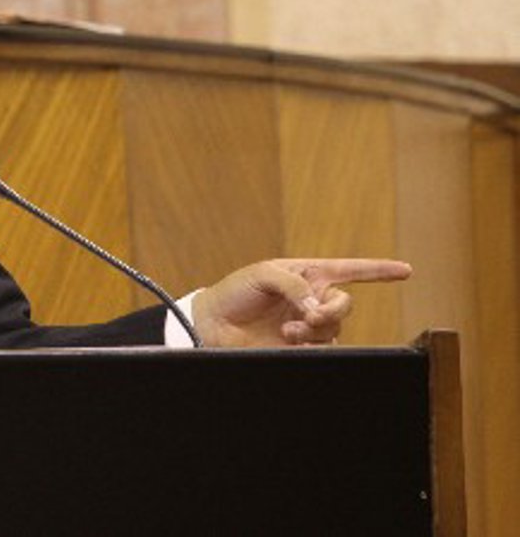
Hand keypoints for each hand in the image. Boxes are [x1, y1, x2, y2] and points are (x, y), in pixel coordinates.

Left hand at [191, 258, 411, 347]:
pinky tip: (289, 341)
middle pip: (344, 305)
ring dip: (315, 329)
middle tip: (310, 315)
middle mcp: (312, 300)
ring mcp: (307, 325)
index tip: (406, 271)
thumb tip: (318, 309)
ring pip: (333, 329)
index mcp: (307, 275)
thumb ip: (295, 285)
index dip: (379, 271)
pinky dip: (311, 345)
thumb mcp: (262, 275)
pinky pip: (323, 349)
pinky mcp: (299, 349)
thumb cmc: (235, 292)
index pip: (350, 270)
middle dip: (333, 310)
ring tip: (287, 330)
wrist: (212, 324)